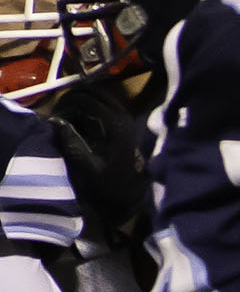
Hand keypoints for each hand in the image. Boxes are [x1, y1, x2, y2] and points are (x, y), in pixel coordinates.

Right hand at [46, 78, 149, 249]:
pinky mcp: (126, 124)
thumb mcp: (86, 167)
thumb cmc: (109, 185)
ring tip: (67, 115)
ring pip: (100, 96)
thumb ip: (70, 142)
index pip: (85, 99)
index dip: (65, 103)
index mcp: (115, 125)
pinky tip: (80, 119)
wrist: (133, 198)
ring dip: (82, 101)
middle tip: (59, 112)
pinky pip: (106, 105)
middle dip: (73, 98)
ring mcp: (127, 119)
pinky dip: (91, 107)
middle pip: (94, 92)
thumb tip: (55, 121)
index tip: (54, 114)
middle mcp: (124, 116)